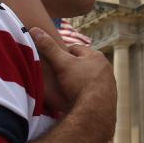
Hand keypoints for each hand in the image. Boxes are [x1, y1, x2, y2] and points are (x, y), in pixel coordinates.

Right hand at [30, 28, 115, 142]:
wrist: (95, 112)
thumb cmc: (79, 84)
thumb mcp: (62, 64)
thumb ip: (49, 48)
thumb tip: (34, 30)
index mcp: (96, 56)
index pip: (76, 49)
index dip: (62, 54)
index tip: (53, 61)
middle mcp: (106, 68)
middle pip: (83, 64)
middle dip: (71, 68)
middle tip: (58, 76)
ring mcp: (109, 84)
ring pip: (89, 78)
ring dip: (79, 81)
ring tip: (66, 89)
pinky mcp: (108, 99)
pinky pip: (93, 92)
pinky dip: (85, 94)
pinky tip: (76, 99)